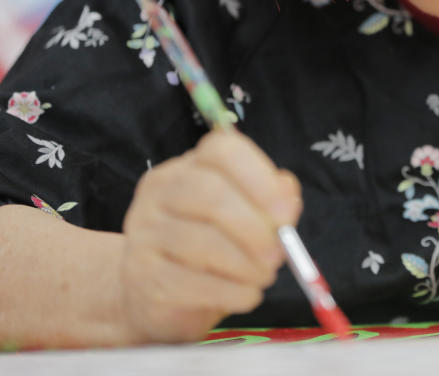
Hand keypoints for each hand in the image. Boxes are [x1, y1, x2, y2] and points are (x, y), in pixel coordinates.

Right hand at [120, 131, 301, 342]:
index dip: (259, 178)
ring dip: (244, 264)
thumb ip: (272, 203)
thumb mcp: (247, 217)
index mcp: (190, 166)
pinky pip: (188, 283)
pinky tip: (248, 295)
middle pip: (208, 194)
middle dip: (253, 227)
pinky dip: (229, 292)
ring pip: (198, 242)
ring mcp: (144, 231)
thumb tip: (288, 198)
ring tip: (265, 276)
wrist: (154, 292)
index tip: (286, 212)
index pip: (222, 151)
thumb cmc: (211, 247)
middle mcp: (160, 190)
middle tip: (278, 252)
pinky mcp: (142, 275)